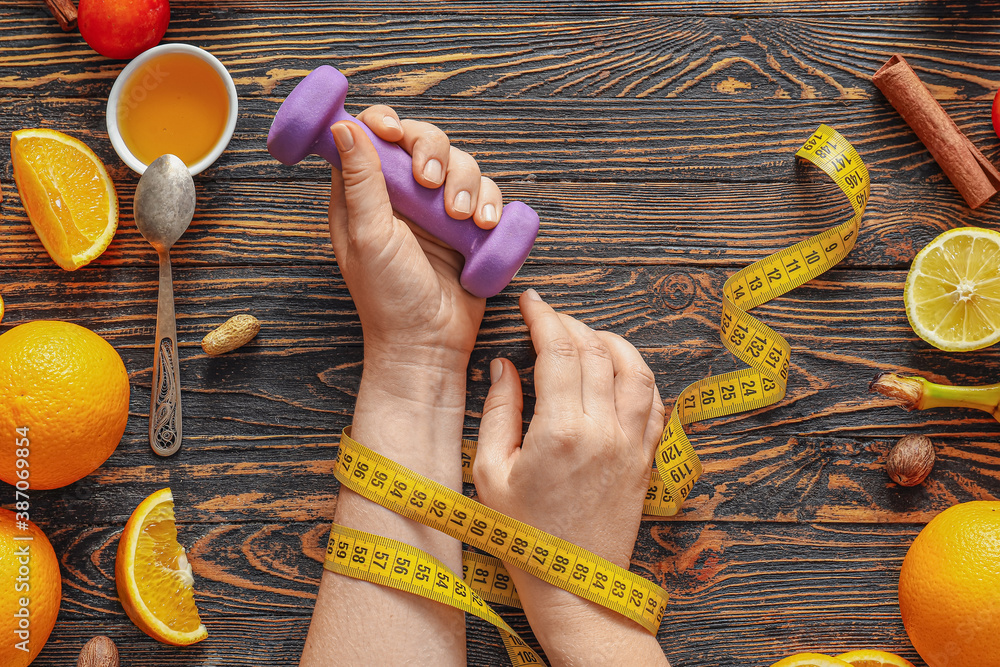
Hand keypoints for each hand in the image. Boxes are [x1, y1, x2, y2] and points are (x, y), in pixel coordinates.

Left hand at [328, 106, 504, 372]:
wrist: (429, 342)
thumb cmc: (389, 298)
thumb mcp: (368, 236)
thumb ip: (360, 181)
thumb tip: (343, 126)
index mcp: (364, 194)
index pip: (372, 136)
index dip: (384, 123)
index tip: (393, 133)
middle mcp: (400, 196)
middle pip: (422, 140)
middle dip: (433, 153)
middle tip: (431, 183)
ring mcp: (435, 210)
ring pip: (460, 163)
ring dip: (465, 183)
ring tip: (461, 219)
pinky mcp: (467, 226)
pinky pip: (486, 192)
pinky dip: (490, 201)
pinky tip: (484, 225)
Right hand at [473, 289, 669, 664]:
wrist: (574, 585)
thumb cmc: (523, 535)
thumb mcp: (489, 474)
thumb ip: (498, 412)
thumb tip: (504, 367)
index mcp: (559, 431)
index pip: (558, 350)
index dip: (544, 317)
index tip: (532, 302)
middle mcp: (603, 430)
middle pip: (595, 350)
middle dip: (571, 323)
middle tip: (549, 318)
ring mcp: (631, 443)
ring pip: (634, 367)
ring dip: (610, 340)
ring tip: (586, 336)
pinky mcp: (645, 457)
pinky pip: (654, 399)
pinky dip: (638, 373)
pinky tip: (618, 369)